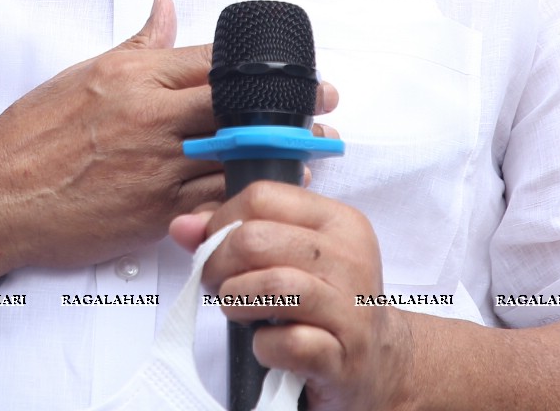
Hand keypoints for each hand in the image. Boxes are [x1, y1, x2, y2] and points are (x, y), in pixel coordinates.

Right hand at [0, 0, 340, 283]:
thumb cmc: (29, 138)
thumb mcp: (83, 74)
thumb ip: (137, 44)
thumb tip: (164, 7)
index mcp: (132, 77)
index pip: (214, 63)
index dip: (262, 68)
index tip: (295, 71)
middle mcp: (149, 118)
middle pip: (236, 106)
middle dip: (286, 108)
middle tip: (322, 108)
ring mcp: (154, 167)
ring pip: (234, 157)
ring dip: (276, 155)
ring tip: (309, 152)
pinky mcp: (153, 212)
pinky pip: (213, 202)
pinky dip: (243, 197)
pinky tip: (265, 192)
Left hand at [171, 184, 408, 410]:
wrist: (378, 362)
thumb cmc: (325, 302)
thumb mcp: (289, 257)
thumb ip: (234, 234)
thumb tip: (182, 226)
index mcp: (338, 221)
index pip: (262, 196)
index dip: (222, 222)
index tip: (217, 249)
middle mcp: (351, 257)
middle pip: (256, 239)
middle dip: (219, 265)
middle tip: (219, 285)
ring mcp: (352, 308)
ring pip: (273, 285)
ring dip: (237, 302)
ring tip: (237, 310)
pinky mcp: (345, 356)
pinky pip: (288, 342)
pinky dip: (263, 346)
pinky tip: (266, 345)